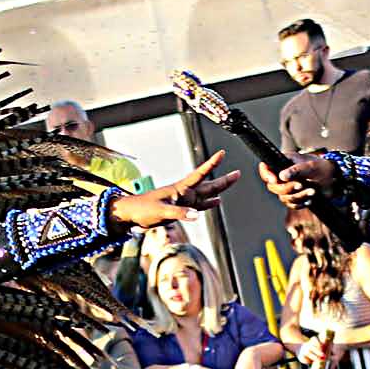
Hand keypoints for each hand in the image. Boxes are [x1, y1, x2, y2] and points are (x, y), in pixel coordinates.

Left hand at [111, 151, 234, 228]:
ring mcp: (184, 201)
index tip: (221, 153)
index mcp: (180, 189)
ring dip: (219, 190)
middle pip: (209, 185)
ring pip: (207, 194)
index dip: (211, 164)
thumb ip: (179, 212)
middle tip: (238, 173)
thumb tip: (196, 215)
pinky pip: (200, 206)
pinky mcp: (181, 209)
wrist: (132, 214)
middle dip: (224, 179)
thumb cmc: (143, 209)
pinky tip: (217, 202)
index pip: (199, 174)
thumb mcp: (161, 211)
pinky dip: (209, 204)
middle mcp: (185, 193)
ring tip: (231, 182)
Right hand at [263, 154, 338, 207]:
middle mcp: (282, 175)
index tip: (274, 179)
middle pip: (273, 186)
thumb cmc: (321, 167)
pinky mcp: (294, 197)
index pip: (266, 168)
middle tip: (301, 185)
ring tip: (312, 191)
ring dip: (298, 196)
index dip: (266, 174)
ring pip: (283, 197)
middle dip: (287, 188)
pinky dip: (301, 203)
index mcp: (283, 163)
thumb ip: (296, 170)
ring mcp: (288, 187)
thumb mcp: (310, 166)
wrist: (334, 179)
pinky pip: (291, 204)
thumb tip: (282, 176)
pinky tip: (310, 199)